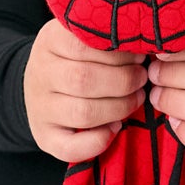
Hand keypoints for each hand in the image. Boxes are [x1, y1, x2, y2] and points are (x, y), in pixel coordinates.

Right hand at [23, 19, 147, 162]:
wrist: (40, 85)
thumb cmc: (74, 58)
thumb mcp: (82, 37)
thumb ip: (105, 37)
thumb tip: (145, 45)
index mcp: (49, 42)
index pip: (83, 45)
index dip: (119, 53)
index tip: (139, 55)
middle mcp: (40, 74)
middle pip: (84, 79)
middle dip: (124, 81)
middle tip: (142, 78)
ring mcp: (39, 108)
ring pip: (82, 112)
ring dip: (119, 108)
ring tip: (136, 98)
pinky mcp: (44, 136)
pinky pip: (70, 147)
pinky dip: (98, 141)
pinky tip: (115, 128)